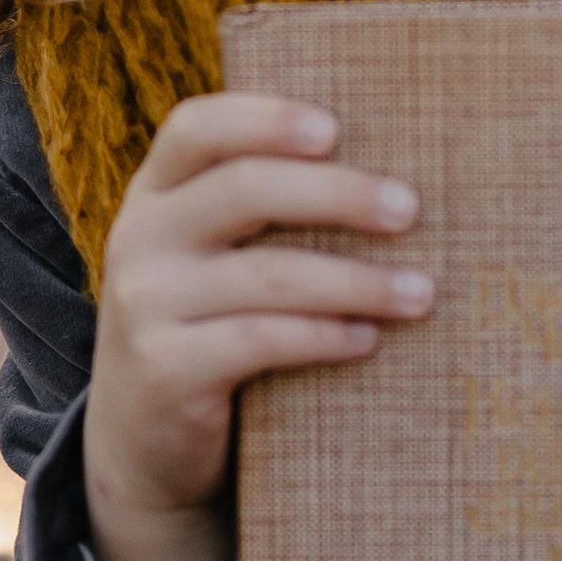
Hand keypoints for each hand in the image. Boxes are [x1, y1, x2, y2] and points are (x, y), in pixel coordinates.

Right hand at [82, 93, 431, 560]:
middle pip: (244, 189)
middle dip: (338, 195)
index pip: (196, 127)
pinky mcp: (163, 369)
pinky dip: (324, 337)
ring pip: (265, 274)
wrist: (144, 442)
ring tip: (421, 292)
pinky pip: (258, 342)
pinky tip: (368, 339)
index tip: (336, 129)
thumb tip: (393, 168)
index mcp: (157, 193)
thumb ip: (261, 210)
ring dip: (355, 280)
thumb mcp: (213, 257)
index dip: (266, 118)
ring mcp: (144, 304)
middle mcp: (140, 237)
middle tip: (410, 210)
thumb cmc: (211, 327)